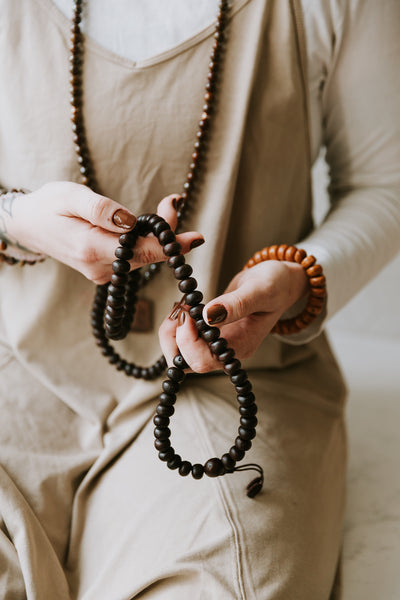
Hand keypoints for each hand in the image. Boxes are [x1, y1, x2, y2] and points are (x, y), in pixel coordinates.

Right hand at [3, 182, 202, 282]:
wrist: (28, 225)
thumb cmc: (48, 205)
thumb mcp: (71, 196)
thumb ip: (102, 210)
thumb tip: (131, 221)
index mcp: (91, 249)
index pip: (141, 251)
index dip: (171, 245)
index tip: (196, 238)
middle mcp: (99, 267)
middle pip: (146, 254)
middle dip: (166, 232)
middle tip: (174, 201)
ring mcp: (101, 272)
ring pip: (141, 256)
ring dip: (155, 235)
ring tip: (166, 205)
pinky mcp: (103, 270)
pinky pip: (132, 257)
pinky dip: (142, 242)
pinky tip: (143, 225)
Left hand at [159, 260, 308, 371]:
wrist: (281, 282)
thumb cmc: (277, 285)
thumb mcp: (262, 289)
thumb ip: (237, 304)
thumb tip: (208, 315)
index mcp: (241, 346)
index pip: (203, 361)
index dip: (187, 340)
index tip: (188, 312)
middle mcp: (227, 351)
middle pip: (186, 363)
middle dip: (173, 338)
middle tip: (180, 308)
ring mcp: (218, 344)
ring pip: (181, 355)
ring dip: (171, 333)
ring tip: (181, 306)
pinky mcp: (210, 334)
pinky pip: (184, 341)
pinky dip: (176, 326)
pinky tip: (185, 306)